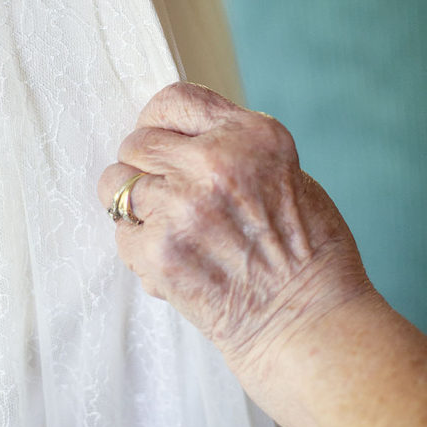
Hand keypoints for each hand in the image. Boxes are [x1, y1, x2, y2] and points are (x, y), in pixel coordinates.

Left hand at [98, 82, 369, 386]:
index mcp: (252, 135)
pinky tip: (174, 262)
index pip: (175, 100)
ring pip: (116, 185)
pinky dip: (139, 250)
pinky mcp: (160, 250)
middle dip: (144, 168)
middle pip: (138, 142)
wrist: (310, 326)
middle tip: (165, 196)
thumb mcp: (286, 175)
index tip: (158, 140)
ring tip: (166, 228)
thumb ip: (232, 149)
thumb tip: (174, 139)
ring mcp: (184, 205)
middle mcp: (215, 161)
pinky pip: (121, 234)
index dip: (158, 121)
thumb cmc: (307, 255)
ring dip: (134, 207)